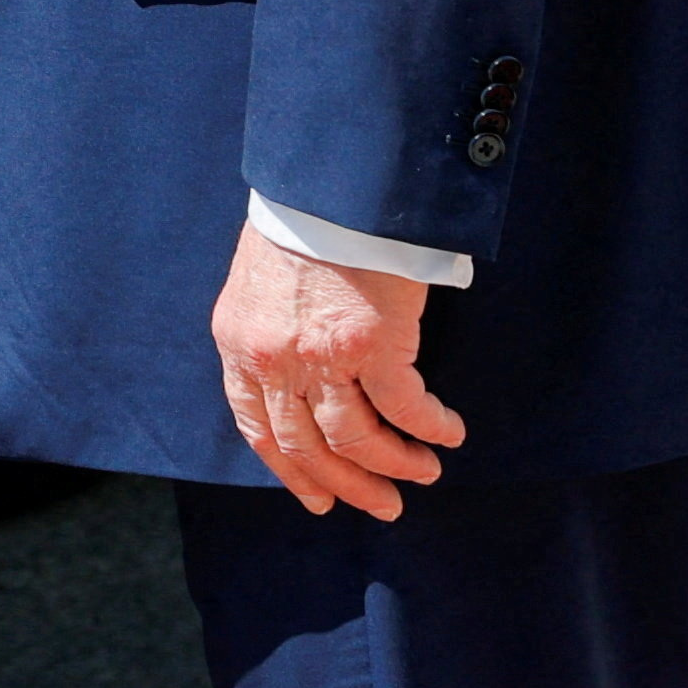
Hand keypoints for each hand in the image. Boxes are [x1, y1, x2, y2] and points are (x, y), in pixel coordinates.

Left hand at [210, 225, 464, 521]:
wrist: (331, 181)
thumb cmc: (303, 218)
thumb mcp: (261, 282)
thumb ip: (272, 329)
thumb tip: (302, 373)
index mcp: (240, 343)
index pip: (258, 427)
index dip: (291, 471)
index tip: (319, 498)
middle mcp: (273, 359)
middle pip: (308, 447)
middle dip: (348, 485)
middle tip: (383, 506)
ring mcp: (321, 357)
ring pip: (357, 440)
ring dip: (394, 465)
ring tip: (423, 473)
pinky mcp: (372, 344)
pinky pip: (405, 407)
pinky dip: (429, 427)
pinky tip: (447, 433)